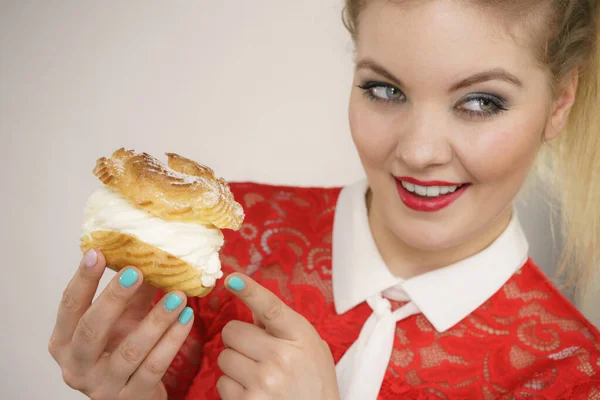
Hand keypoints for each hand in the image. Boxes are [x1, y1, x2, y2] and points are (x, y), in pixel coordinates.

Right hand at [48, 249, 194, 399]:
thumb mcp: (122, 322)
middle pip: (91, 329)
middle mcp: (76, 366)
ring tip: (178, 296)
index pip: (69, 306)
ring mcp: (103, 386)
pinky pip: (155, 366)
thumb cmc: (122, 353)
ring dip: (156, 319)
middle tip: (137, 271)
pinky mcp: (131, 398)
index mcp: (63, 343)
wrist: (134, 397)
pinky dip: (173, 340)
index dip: (83, 279)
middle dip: (114, 297)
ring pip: (130, 350)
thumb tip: (149, 257)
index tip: (98, 252)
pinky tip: (186, 318)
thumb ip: (131, 295)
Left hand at [217, 274, 339, 399]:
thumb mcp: (311, 346)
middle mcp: (281, 358)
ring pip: (224, 357)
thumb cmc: (315, 381)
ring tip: (258, 375)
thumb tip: (251, 305)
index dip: (249, 291)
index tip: (231, 278)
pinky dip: (233, 387)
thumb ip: (283, 324)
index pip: (271, 308)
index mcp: (300, 337)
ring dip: (235, 364)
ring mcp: (264, 382)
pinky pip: (222, 383)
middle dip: (238, 339)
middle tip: (255, 351)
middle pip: (232, 331)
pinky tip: (254, 391)